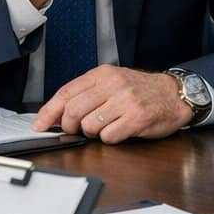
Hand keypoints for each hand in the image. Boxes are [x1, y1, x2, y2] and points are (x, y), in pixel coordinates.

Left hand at [31, 65, 189, 142]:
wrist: (174, 94)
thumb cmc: (140, 91)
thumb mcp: (113, 83)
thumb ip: (87, 94)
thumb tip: (57, 115)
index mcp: (103, 74)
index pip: (66, 92)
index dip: (49, 111)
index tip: (38, 125)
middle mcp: (114, 84)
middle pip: (74, 110)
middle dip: (70, 126)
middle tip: (77, 130)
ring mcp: (126, 100)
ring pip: (90, 125)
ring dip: (92, 133)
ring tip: (105, 127)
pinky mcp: (137, 117)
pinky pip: (109, 136)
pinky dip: (110, 139)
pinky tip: (120, 131)